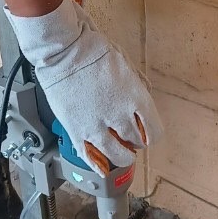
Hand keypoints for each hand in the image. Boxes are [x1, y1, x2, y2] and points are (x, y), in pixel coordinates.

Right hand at [7, 0, 162, 173]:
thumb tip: (143, 95)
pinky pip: (90, 156)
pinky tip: (102, 168)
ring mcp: (97, 126)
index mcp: (136, 98)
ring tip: (119, 153)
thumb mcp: (125, 62)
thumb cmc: (92, 50)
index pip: (154, 131)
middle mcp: (119, 116)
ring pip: (116, 155)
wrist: (62, 50)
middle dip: (134, 141)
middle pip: (136, 142)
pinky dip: (98, 165)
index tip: (147, 133)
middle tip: (129, 138)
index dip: (151, 134)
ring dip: (121, 156)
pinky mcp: (76, 131)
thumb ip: (137, 84)